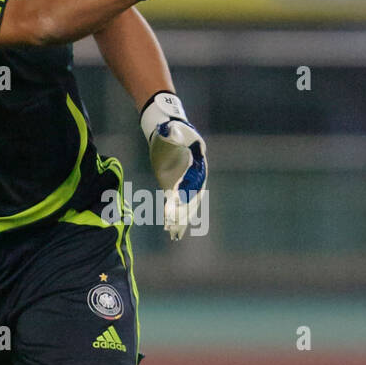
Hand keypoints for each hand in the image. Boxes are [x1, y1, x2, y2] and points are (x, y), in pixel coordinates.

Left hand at [140, 92, 207, 240]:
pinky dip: (172, 216)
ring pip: (185, 206)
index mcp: (196, 165)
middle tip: (174, 226)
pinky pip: (175, 205)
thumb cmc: (174, 130)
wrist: (169, 131)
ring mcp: (184, 184)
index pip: (192, 183)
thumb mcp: (175, 129)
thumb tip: (170, 131)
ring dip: (179, 221)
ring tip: (174, 235)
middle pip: (191, 199)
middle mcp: (194, 178)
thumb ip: (174, 132)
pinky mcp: (172, 187)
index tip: (176, 205)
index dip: (185, 195)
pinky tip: (169, 229)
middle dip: (183, 213)